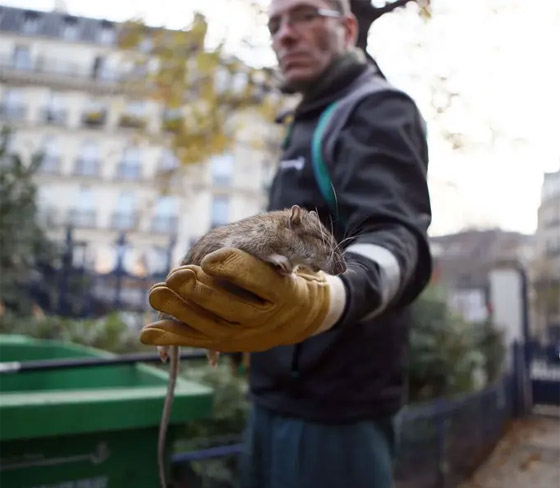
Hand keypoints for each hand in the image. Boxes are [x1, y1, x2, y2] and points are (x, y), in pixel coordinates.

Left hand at [140, 248, 345, 351]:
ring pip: (209, 326)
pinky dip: (171, 337)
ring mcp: (244, 335)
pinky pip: (197, 341)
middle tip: (175, 275)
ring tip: (155, 292)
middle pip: (231, 308)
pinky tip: (146, 333)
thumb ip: (277, 245)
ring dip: (179, 310)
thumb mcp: (292, 259)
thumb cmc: (288, 278)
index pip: (258, 279)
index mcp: (283, 293)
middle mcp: (264, 318)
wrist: (298, 317)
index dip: (233, 268)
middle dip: (201, 292)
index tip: (210, 258)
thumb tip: (288, 216)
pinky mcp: (226, 343)